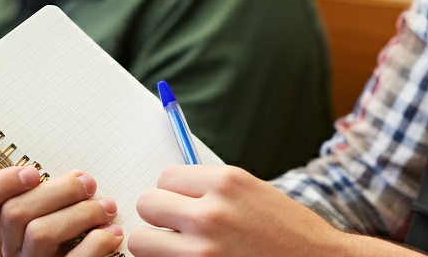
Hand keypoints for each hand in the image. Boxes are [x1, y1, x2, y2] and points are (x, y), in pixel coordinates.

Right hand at [0, 167, 122, 256]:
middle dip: (60, 191)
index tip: (32, 173)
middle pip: (15, 212)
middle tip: (90, 184)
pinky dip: (99, 241)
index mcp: (5, 224)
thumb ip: (55, 192)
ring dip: (82, 213)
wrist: (81, 252)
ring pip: (41, 233)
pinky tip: (113, 232)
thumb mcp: (58, 207)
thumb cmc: (75, 225)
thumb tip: (78, 177)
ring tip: (107, 208)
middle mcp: (11, 246)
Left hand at [132, 165, 406, 256]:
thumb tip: (172, 190)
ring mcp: (201, 251)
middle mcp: (210, 212)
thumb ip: (214, 189)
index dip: (173, 191)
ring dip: (156, 245)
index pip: (166, 177)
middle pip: (148, 204)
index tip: (183, 202)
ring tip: (180, 247)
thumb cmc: (287, 230)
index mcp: (227, 182)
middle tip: (177, 227)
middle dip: (159, 216)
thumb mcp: (253, 192)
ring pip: (140, 242)